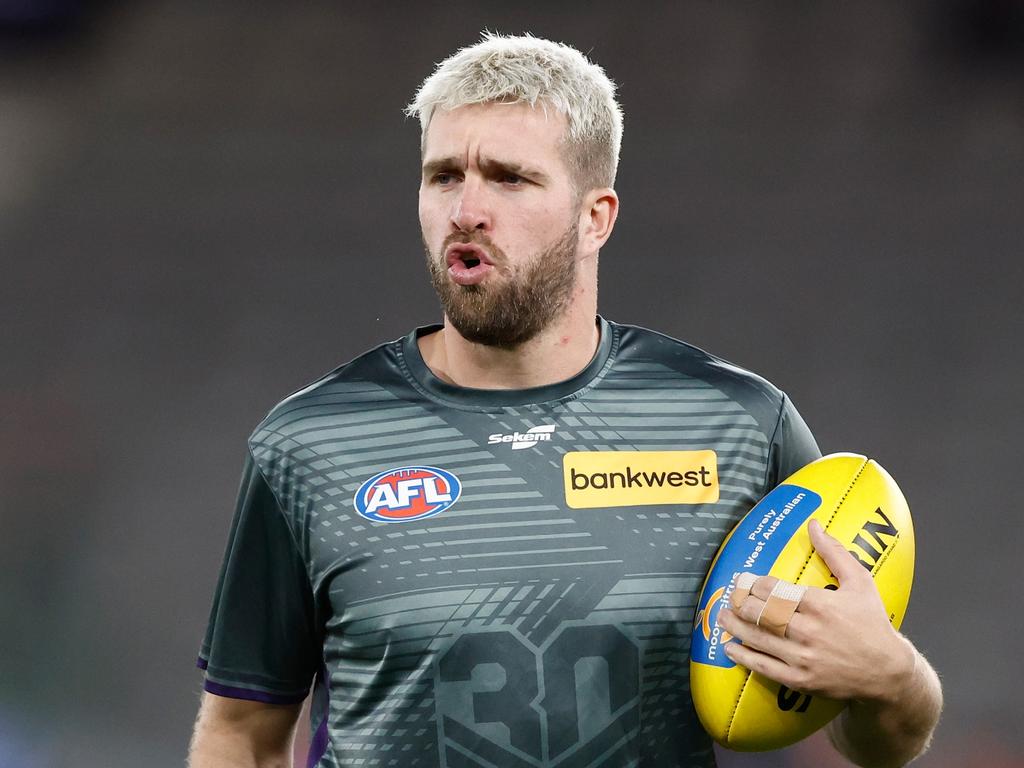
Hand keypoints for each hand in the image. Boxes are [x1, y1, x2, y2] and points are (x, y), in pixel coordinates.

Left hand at [717, 519, 914, 703]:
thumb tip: (814, 525)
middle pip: (762, 613)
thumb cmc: (873, 624)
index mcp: (820, 605)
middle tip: (729, 596)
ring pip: (758, 638)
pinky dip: (743, 656)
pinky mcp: (800, 680)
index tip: (744, 580)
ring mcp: (803, 657)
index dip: (754, 584)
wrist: (888, 672)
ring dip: (735, 625)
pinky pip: (764, 666)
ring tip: (722, 616)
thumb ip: (835, 553)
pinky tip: (729, 647)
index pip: (775, 591)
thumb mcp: (860, 583)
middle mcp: (809, 631)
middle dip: (741, 602)